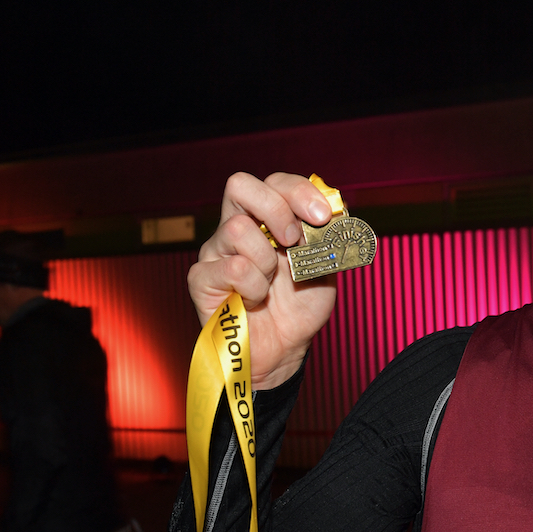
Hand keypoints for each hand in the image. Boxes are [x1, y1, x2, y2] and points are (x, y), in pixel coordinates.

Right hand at [188, 172, 338, 388]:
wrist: (284, 349)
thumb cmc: (299, 306)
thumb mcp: (324, 267)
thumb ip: (326, 238)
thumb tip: (331, 214)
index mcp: (267, 220)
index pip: (275, 183)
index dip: (299, 192)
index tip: (322, 216)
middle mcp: (237, 227)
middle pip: (240, 185)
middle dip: (277, 210)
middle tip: (294, 241)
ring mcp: (216, 251)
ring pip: (238, 229)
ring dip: (268, 260)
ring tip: (271, 284)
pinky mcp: (201, 278)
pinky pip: (232, 267)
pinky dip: (253, 287)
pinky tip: (254, 299)